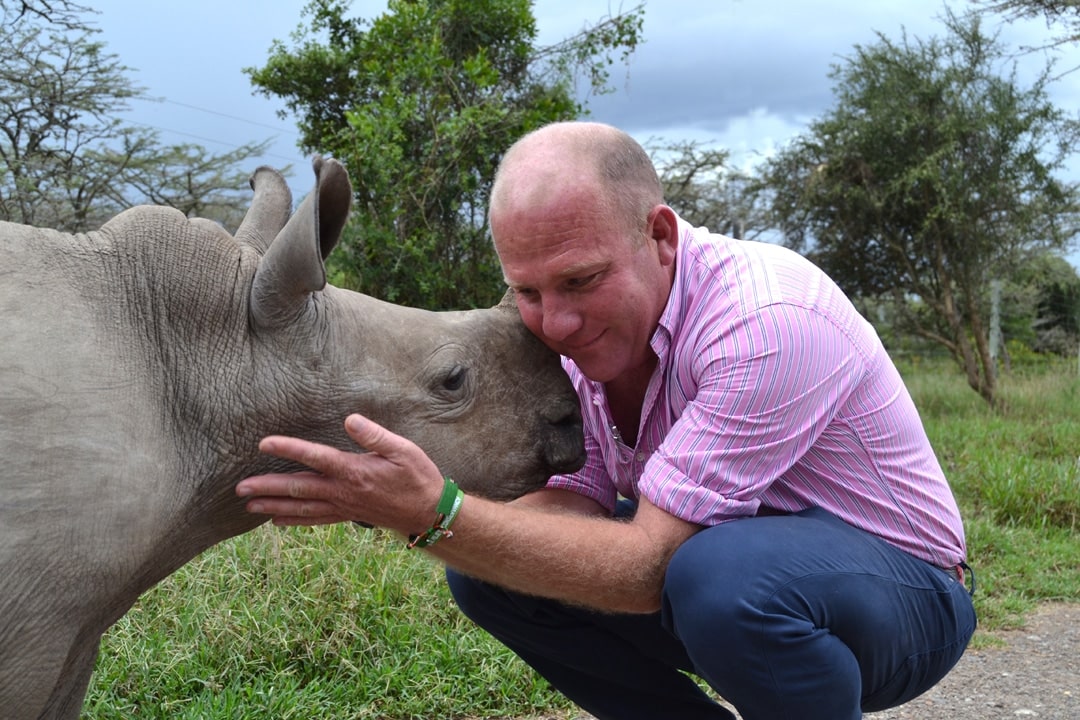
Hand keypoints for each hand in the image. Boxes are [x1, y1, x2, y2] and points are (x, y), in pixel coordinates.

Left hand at [235, 414, 443, 530]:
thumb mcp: (404, 450)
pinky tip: (276, 521)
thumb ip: (375, 436)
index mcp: (354, 471)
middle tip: (239, 488)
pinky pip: (315, 519)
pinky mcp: (348, 515)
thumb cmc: (418, 477)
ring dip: (273, 505)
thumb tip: (350, 420)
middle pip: (298, 488)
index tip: (263, 443)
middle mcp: (343, 491)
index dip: (288, 449)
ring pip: (302, 507)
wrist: (429, 513)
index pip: (315, 457)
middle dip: (267, 487)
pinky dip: (294, 520)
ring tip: (248, 506)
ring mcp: (344, 506)